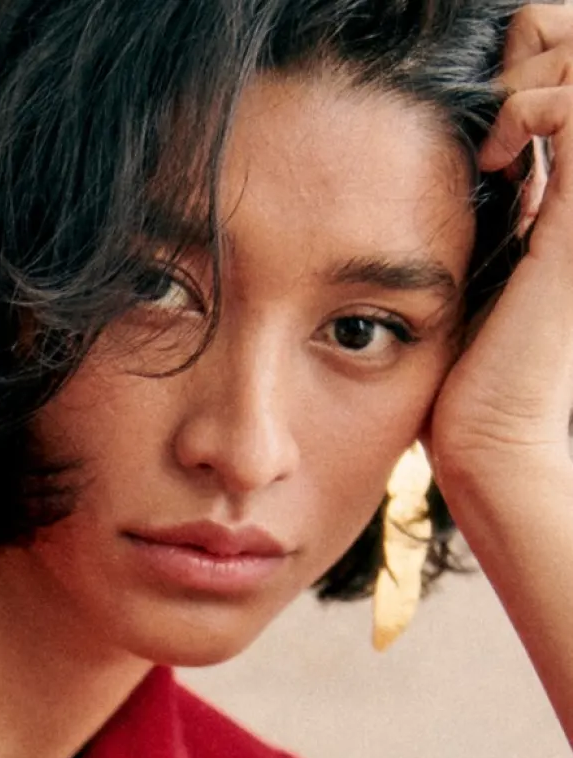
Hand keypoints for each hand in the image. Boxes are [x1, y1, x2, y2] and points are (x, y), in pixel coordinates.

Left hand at [423, 3, 572, 498]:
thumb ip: (486, 206)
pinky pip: (571, 103)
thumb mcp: (477, 265)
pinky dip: (525, 109)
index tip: (479, 126)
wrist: (492, 441)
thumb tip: (461, 155)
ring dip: (527, 75)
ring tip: (487, 145)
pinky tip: (489, 162)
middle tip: (484, 119)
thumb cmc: (469, 376)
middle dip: (531, 50)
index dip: (530, 60)